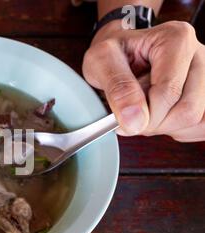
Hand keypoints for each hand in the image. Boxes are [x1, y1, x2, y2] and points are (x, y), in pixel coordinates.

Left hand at [83, 20, 204, 141]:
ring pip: (196, 120)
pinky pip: (200, 126)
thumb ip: (117, 88)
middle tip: (132, 115)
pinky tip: (160, 116)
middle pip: (187, 110)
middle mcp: (199, 54)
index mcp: (176, 39)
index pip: (168, 92)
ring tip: (145, 111)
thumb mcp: (100, 61)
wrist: (119, 52)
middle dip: (154, 123)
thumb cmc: (113, 52)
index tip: (123, 119)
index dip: (144, 115)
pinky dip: (177, 129)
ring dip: (165, 126)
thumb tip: (134, 119)